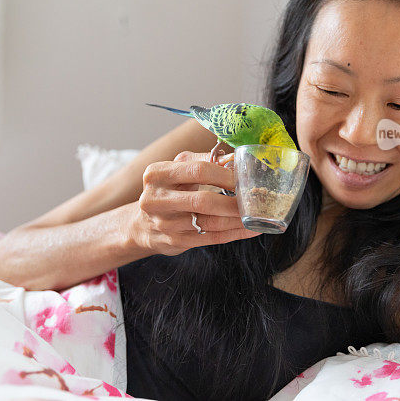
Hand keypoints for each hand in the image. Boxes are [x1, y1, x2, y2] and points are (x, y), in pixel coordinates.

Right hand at [128, 150, 260, 255]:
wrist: (143, 225)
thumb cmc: (168, 190)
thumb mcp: (178, 170)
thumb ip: (205, 161)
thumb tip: (235, 158)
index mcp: (157, 174)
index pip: (197, 170)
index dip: (224, 174)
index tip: (242, 177)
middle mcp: (156, 199)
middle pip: (203, 200)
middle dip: (233, 201)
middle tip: (253, 198)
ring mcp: (165, 223)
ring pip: (210, 222)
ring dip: (237, 219)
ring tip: (256, 214)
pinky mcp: (176, 242)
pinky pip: (212, 238)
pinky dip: (235, 233)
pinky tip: (250, 228)